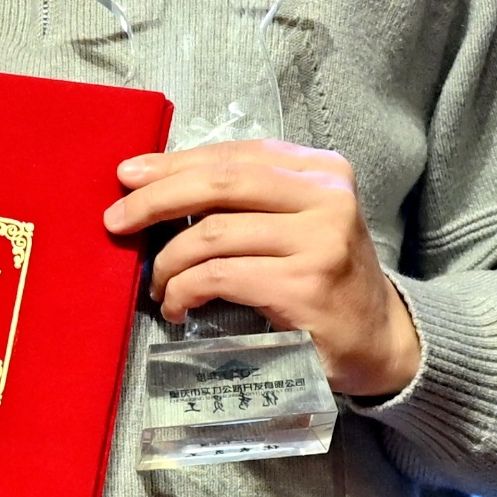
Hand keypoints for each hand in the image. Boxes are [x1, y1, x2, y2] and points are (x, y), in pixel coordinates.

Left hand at [103, 139, 421, 396]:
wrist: (380, 340)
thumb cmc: (326, 278)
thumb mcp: (299, 222)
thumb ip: (250, 199)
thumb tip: (158, 185)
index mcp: (323, 170)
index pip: (234, 155)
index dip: (175, 162)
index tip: (129, 176)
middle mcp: (326, 197)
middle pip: (219, 184)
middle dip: (155, 200)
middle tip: (116, 221)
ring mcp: (318, 241)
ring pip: (211, 234)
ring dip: (167, 261)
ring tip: (157, 284)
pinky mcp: (302, 286)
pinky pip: (218, 277)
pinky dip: (184, 290)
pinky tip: (177, 306)